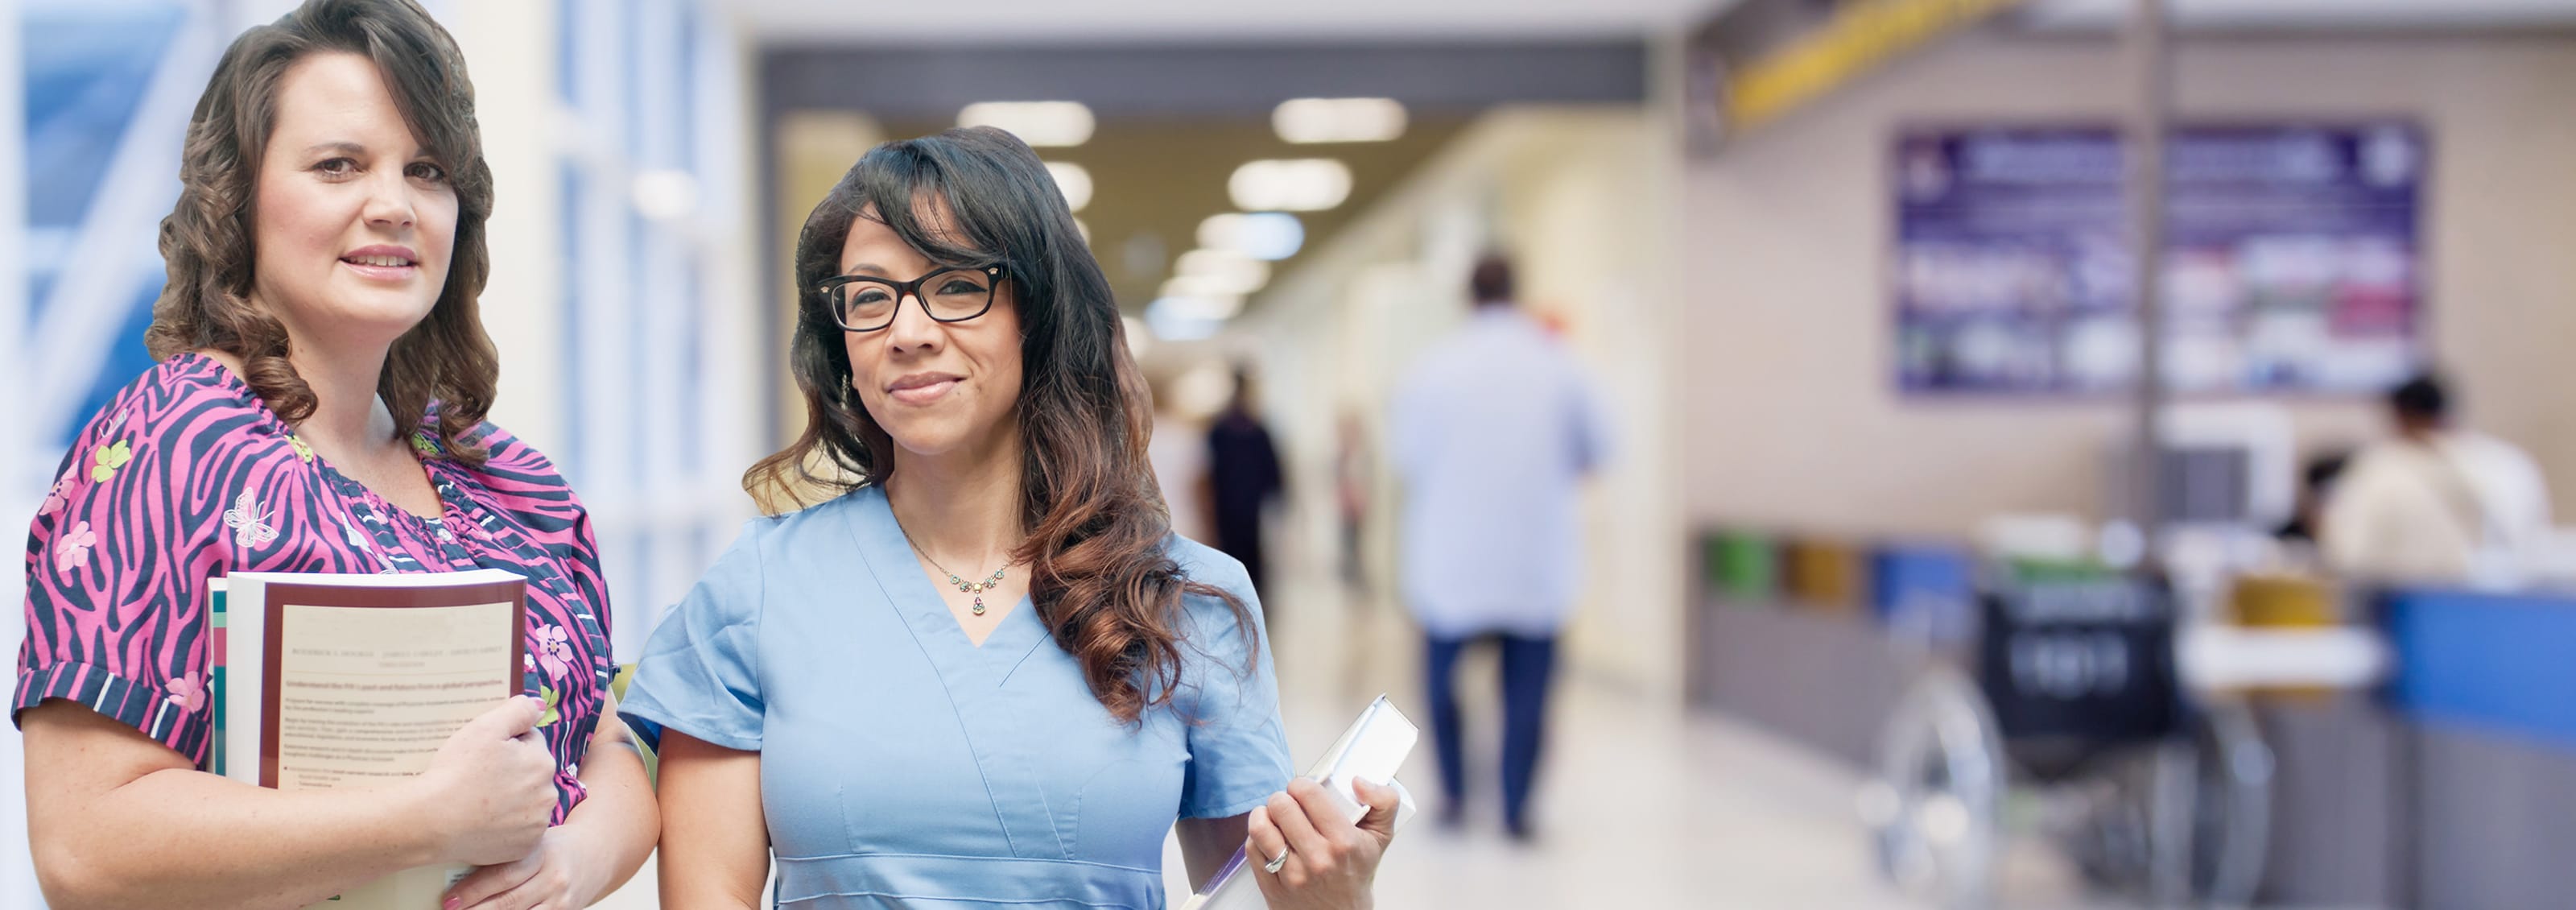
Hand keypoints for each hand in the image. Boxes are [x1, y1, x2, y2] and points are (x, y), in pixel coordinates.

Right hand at [411, 696, 557, 866]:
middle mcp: (548, 795)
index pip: (531, 743)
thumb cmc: (456, 772)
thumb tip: (539, 705)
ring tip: (481, 801)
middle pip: (532, 774)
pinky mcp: (524, 848)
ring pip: (528, 802)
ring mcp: (537, 824)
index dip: (507, 745)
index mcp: (543, 762)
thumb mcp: (485, 728)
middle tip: (480, 779)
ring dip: (512, 799)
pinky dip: (507, 826)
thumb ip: (518, 711)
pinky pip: (520, 831)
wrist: (432, 820)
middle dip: (513, 772)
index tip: (484, 755)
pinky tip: (485, 822)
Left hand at [441, 823, 612, 909]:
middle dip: (475, 909)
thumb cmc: (552, 847)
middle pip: (508, 901)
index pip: (504, 875)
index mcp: (542, 853)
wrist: (593, 855)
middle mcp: (554, 878)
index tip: (449, 899)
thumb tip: (456, 869)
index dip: (473, 890)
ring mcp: (560, 900)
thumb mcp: (532, 841)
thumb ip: (505, 854)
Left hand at [1247, 777, 1400, 909]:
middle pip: (1281, 806)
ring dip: (1264, 814)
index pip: (1309, 793)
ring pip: (1261, 826)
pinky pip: (1253, 849)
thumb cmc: (1356, 873)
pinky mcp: (1273, 887)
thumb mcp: (1381, 837)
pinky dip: (1257, 837)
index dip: (1302, 784)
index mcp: (1344, 842)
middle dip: (1283, 798)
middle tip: (1289, 803)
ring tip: (1274, 816)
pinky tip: (1270, 837)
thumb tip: (1358, 781)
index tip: (1304, 789)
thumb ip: (1383, 801)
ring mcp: (1293, 876)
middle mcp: (1318, 859)